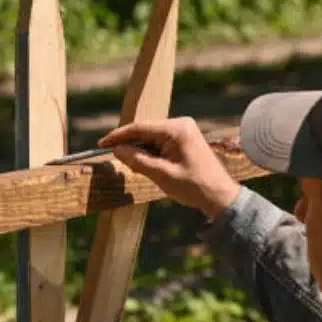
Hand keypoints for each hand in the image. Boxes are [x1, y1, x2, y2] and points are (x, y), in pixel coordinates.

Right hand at [98, 117, 240, 218]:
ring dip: (139, 151)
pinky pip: (160, 143)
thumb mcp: (161, 174)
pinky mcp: (184, 140)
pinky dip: (150, 153)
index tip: (101, 144)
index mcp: (176, 129)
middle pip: (144, 131)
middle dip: (129, 145)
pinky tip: (144, 165)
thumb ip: (137, 160)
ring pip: (151, 138)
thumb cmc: (194, 186)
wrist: (220, 196)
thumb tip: (117, 150)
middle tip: (114, 158)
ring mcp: (183, 131)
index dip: (118, 136)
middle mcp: (180, 124)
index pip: (139, 128)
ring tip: (132, 166)